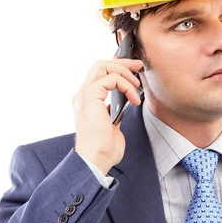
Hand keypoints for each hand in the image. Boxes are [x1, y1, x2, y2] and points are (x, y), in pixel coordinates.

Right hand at [72, 57, 142, 174]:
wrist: (95, 159)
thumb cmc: (104, 150)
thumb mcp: (112, 127)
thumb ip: (114, 114)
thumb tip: (123, 106)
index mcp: (86, 103)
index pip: (99, 75)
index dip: (116, 68)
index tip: (133, 71)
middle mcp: (82, 96)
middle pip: (100, 65)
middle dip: (122, 63)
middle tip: (138, 66)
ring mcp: (85, 94)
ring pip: (103, 66)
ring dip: (125, 71)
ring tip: (138, 84)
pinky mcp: (90, 95)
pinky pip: (112, 79)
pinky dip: (127, 85)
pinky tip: (134, 99)